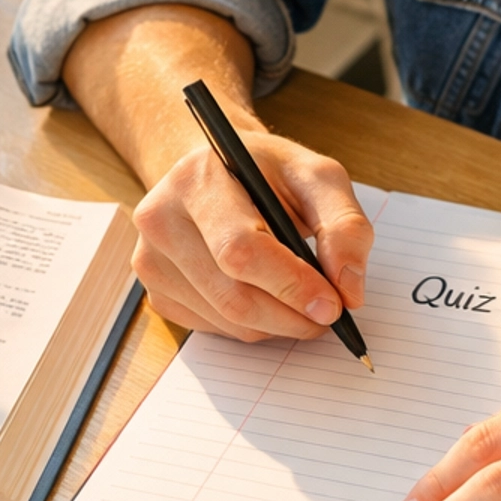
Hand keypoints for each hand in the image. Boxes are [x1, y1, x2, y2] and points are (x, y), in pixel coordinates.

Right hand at [133, 130, 372, 341]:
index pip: (239, 250)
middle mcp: (161, 219)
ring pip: (227, 320)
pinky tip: (267, 297)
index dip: (291, 285)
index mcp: (197, 180)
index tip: (333, 304)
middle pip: (233, 296)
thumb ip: (344, 225)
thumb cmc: (267, 173)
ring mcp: (151, 259)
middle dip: (291, 315)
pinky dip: (252, 325)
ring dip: (277, 324)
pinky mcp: (156, 291)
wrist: (214, 172)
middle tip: (328, 314)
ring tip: (303, 302)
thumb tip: (349, 290)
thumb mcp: (316, 176)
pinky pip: (214, 328)